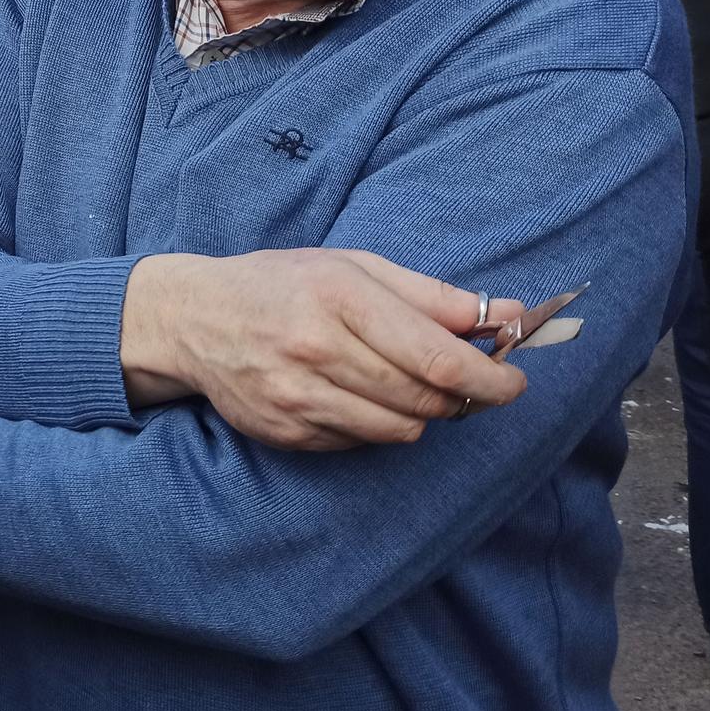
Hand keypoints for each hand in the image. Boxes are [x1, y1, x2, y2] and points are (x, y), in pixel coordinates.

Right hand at [121, 248, 529, 450]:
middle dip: (460, 396)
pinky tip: (355, 395)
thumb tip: (511, 314)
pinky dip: (374, 425)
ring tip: (406, 386)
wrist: (193, 318)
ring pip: (399, 430)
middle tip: (467, 383)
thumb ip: (432, 295)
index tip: (516, 382)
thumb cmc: (281, 283)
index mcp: (338, 296)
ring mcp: (297, 396)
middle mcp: (315, 349)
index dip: (489, 378)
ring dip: (420, 414)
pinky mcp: (285, 432)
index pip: (436, 356)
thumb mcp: (352, 267)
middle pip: (424, 399)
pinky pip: (360, 443)